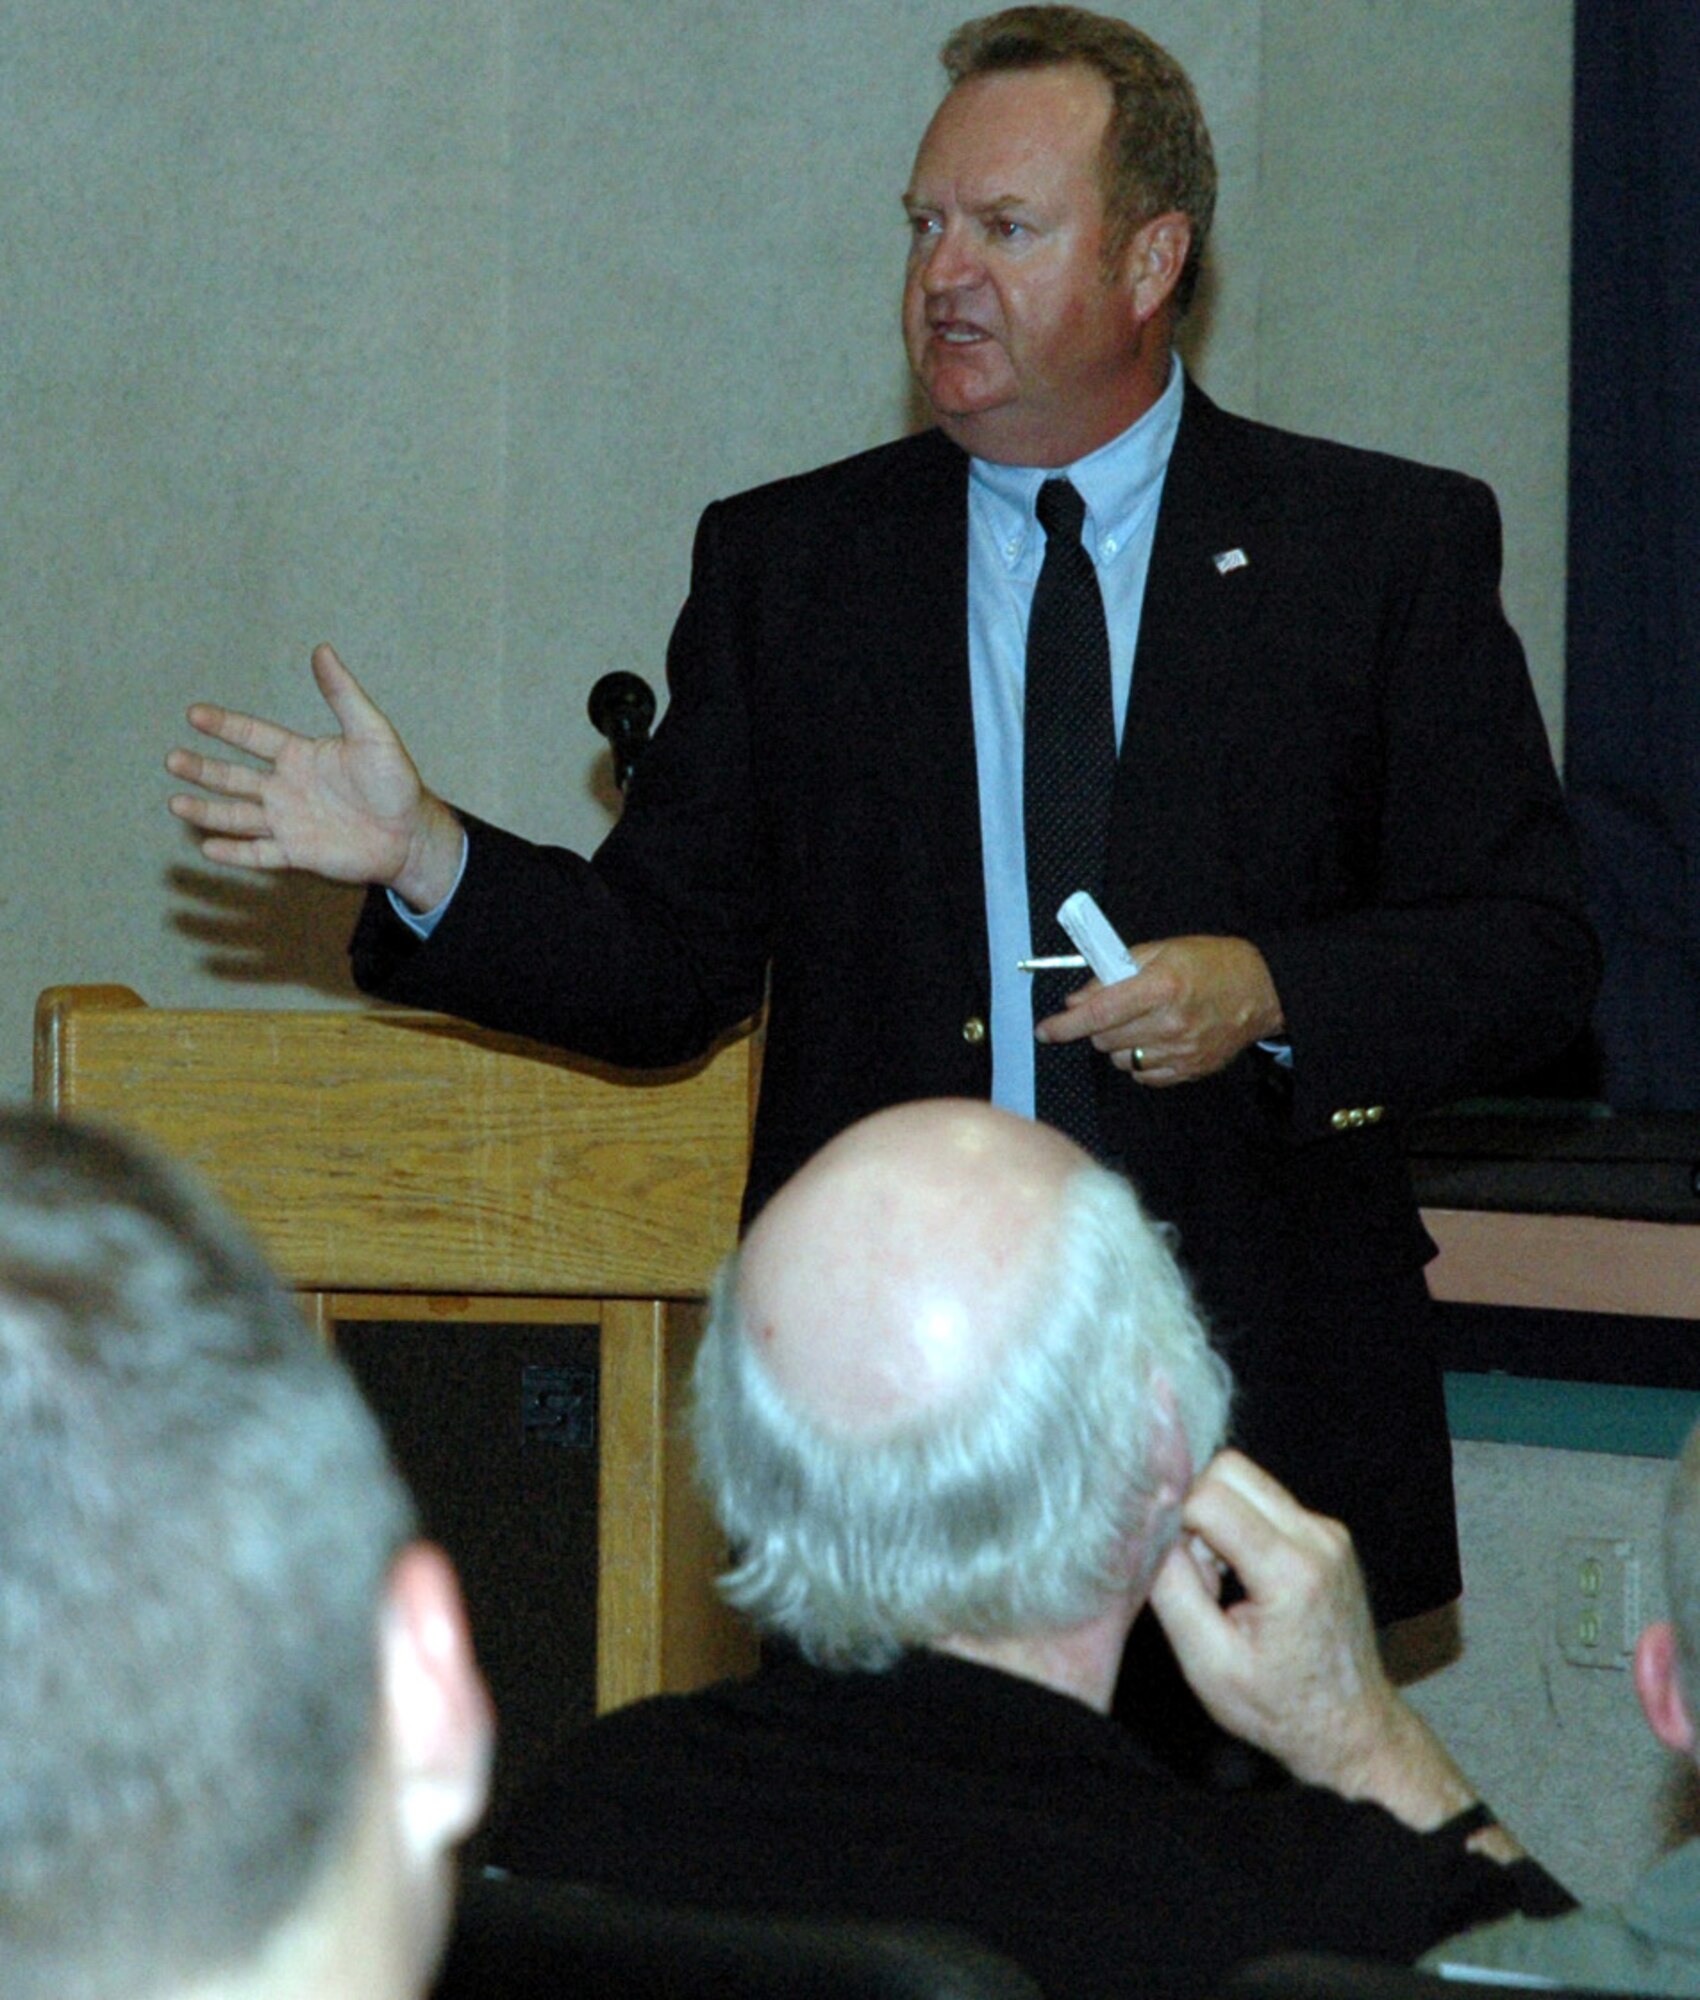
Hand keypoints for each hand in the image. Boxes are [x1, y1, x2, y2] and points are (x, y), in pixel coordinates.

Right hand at [166, 644, 463, 909]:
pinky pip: (259, 853)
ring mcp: (289, 822)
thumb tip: (322, 650)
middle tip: (171, 759)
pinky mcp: (298, 853)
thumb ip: (343, 695)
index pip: (253, 736)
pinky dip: (234, 852)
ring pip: (238, 816)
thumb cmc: (396, 782)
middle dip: (202, 769)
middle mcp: (287, 787)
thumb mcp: (371, 733)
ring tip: (174, 803)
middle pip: (234, 777)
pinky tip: (206, 847)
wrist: (412, 834)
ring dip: (207, 811)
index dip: (225, 725)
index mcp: (300, 756)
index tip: (193, 714)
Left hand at [1035, 935, 1281, 1085]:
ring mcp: (1181, 1051)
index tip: (1044, 1031)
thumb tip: (1077, 999)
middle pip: (1104, 1039)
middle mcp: (1169, 1023)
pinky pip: (1143, 1075)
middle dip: (1096, 1025)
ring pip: (1120, 1059)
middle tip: (1113, 1009)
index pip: (1097, 1013)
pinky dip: (1139, 1060)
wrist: (1263, 990)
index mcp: (1161, 987)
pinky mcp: (1190, 1071)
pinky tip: (1154, 1040)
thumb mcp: (1163, 950)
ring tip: (1139, 1023)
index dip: (1064, 1026)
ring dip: (1118, 1044)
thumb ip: (1115, 970)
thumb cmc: (1212, 963)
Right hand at [1148, 1452, 1478, 1830]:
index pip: (1208, 1495)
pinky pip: (1266, 1500)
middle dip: (1197, 1510)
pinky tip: (1245, 1580)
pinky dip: (1241, 1526)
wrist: (1351, 1729)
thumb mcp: (1206, 1662)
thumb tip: (1148, 1523)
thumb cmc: (1278, 1708)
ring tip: (1223, 1582)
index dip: (1176, 1524)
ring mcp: (1329, 1531)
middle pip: (1230, 1469)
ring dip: (1218, 1517)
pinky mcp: (1328, 1533)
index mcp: (1290, 1569)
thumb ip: (1171, 1585)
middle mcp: (1318, 1536)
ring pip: (1247, 1479)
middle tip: (1201, 1574)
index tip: (1179, 1574)